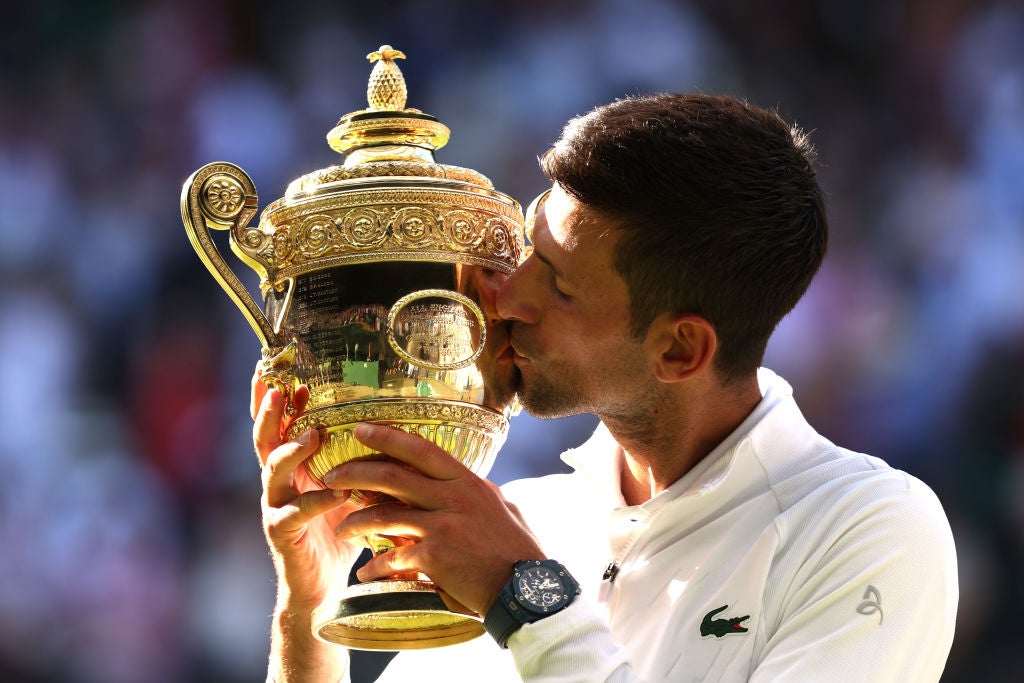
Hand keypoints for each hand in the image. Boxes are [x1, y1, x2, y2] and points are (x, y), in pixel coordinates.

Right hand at [251, 371, 361, 608]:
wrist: (323, 586)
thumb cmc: (338, 531)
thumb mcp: (347, 487)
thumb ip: (354, 461)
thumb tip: (386, 425)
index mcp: (291, 468)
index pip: (280, 426)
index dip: (279, 401)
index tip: (288, 373)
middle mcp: (277, 482)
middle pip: (265, 439)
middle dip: (270, 413)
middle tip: (280, 390)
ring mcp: (275, 506)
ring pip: (272, 470)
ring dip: (291, 450)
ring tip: (311, 435)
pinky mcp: (281, 533)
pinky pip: (295, 513)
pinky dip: (316, 501)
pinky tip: (336, 493)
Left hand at [324, 423, 544, 615]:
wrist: (526, 589)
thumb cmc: (516, 551)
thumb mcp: (500, 507)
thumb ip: (477, 492)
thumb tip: (468, 481)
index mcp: (467, 482)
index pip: (422, 449)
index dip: (389, 437)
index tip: (362, 429)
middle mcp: (453, 497)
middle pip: (393, 476)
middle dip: (356, 473)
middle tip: (332, 476)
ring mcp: (443, 526)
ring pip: (385, 515)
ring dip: (356, 521)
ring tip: (341, 529)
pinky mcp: (435, 556)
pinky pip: (393, 557)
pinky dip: (376, 566)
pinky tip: (366, 574)